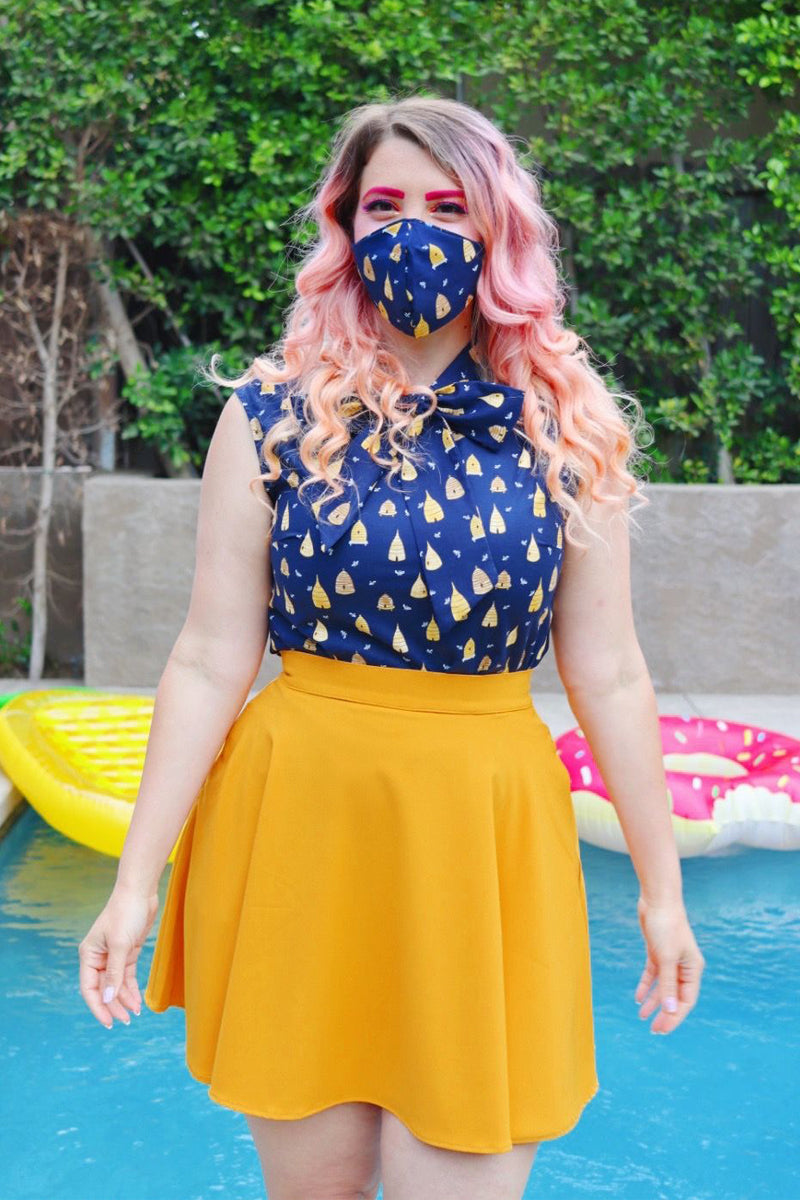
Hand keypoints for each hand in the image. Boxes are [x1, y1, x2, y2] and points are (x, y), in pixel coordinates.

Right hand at [78, 882, 159, 1027]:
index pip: (89, 988)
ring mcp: (113, 956)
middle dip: (114, 1006)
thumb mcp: (120, 944)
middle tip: (127, 1020)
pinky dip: (131, 989)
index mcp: (88, 955)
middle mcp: (98, 958)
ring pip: (116, 985)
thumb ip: (114, 973)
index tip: (109, 1023)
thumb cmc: (126, 913)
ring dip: (124, 1000)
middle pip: (103, 989)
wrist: (140, 892)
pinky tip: (137, 1001)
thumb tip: (107, 999)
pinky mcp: (127, 953)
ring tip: (134, 1014)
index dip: (98, 1007)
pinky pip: (126, 977)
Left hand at [634, 895, 704, 1034]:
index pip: (686, 1000)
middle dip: (665, 1013)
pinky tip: (638, 998)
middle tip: (653, 1030)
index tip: (662, 1029)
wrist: (657, 900)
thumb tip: (671, 1011)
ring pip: (663, 987)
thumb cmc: (666, 926)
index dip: (675, 1017)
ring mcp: (671, 960)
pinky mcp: (658, 952)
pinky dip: (646, 986)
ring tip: (643, 1017)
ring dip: (653, 1002)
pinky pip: (653, 975)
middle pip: (675, 996)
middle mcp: (684, 967)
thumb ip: (668, 985)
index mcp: (693, 969)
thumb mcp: (666, 958)